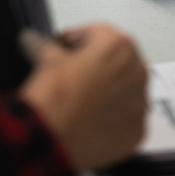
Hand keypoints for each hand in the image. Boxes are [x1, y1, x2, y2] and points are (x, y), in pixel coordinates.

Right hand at [20, 24, 147, 170]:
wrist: (53, 140)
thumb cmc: (53, 97)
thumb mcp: (46, 61)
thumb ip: (45, 45)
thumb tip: (34, 41)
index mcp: (119, 46)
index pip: (96, 34)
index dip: (74, 41)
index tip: (62, 50)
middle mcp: (137, 71)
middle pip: (117, 61)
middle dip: (96, 66)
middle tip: (73, 76)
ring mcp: (140, 103)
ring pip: (125, 90)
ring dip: (107, 92)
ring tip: (81, 101)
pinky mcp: (137, 131)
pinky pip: (127, 118)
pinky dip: (112, 118)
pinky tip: (91, 121)